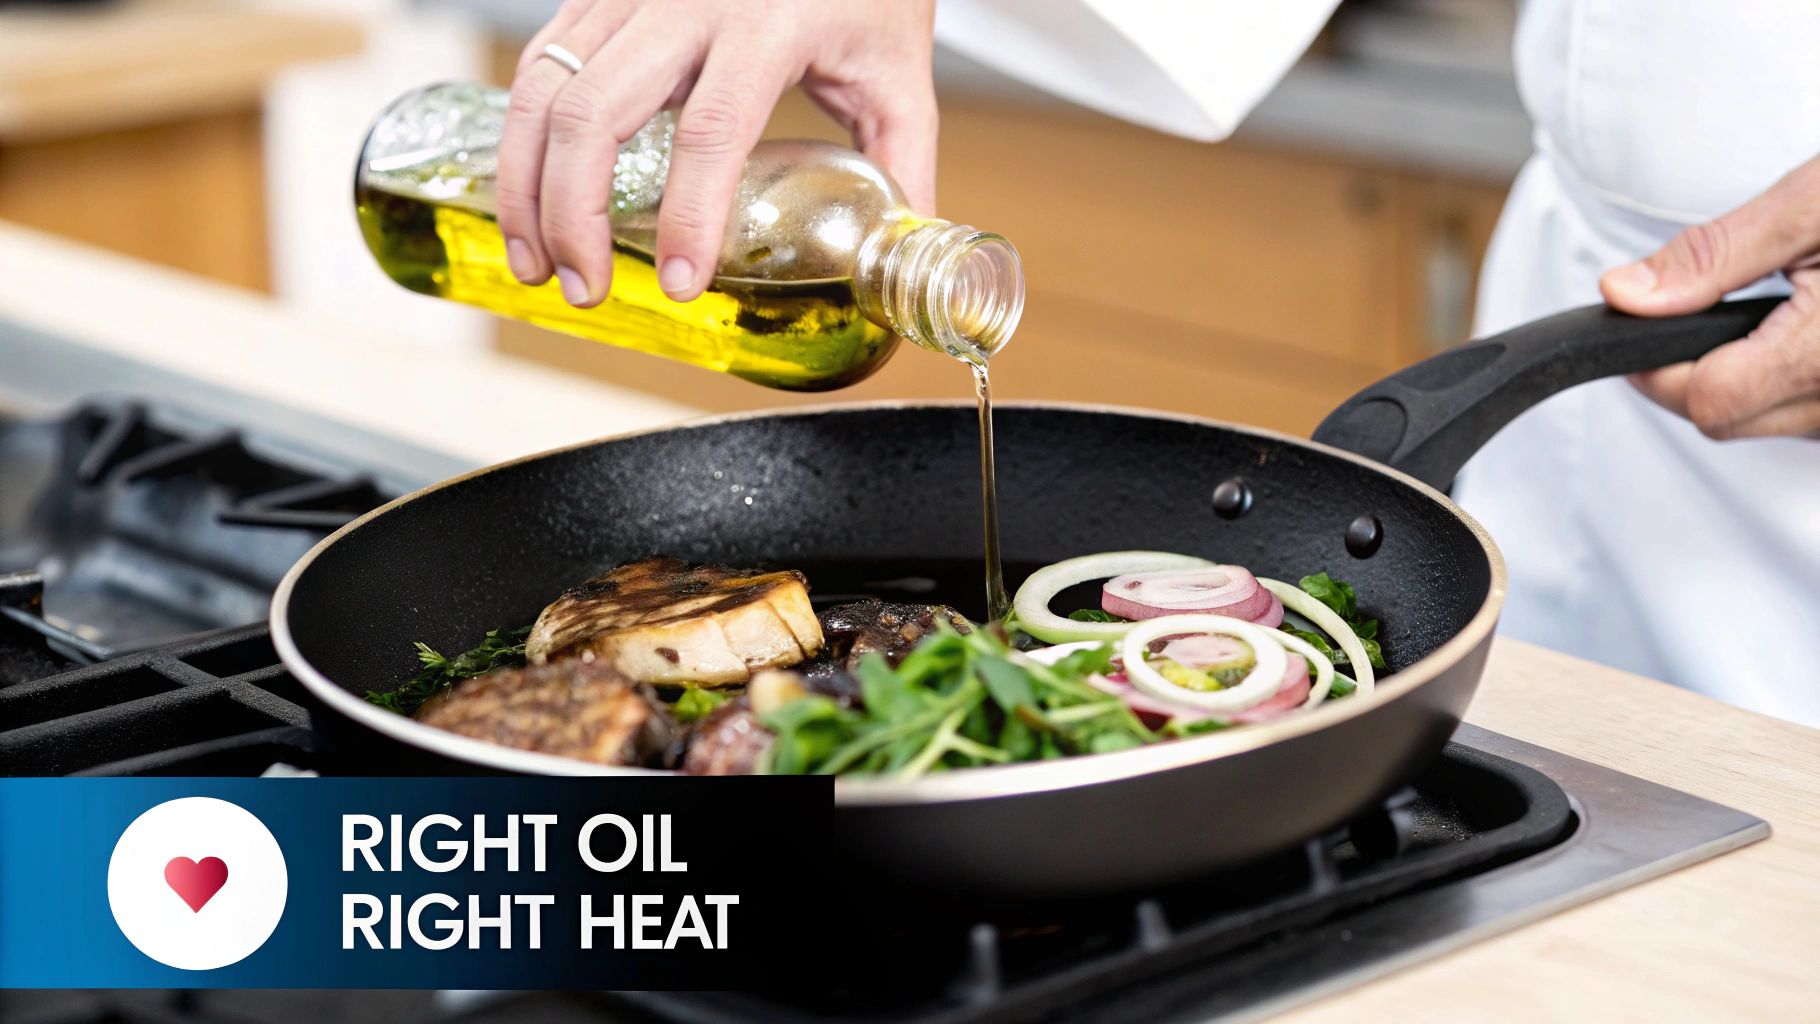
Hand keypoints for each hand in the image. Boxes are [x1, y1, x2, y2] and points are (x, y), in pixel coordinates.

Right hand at [498, 0, 937, 307]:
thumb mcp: (899, 71)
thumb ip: (902, 162)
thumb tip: (894, 255)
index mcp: (769, 20)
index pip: (713, 130)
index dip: (689, 215)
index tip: (681, 285)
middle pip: (594, 114)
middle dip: (573, 214)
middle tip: (583, 289)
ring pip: (545, 87)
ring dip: (527, 185)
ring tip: (537, 263)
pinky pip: (541, 61)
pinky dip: (522, 136)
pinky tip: (531, 197)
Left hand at [1601, 154, 1819, 439]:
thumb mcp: (1817, 202)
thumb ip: (1716, 255)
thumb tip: (1629, 293)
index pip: (1709, 399)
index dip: (1658, 363)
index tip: (1643, 325)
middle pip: (1730, 419)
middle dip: (1696, 367)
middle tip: (1706, 304)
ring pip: (1770, 423)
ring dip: (1749, 376)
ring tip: (1785, 306)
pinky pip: (1813, 417)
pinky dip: (1793, 380)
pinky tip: (1814, 331)